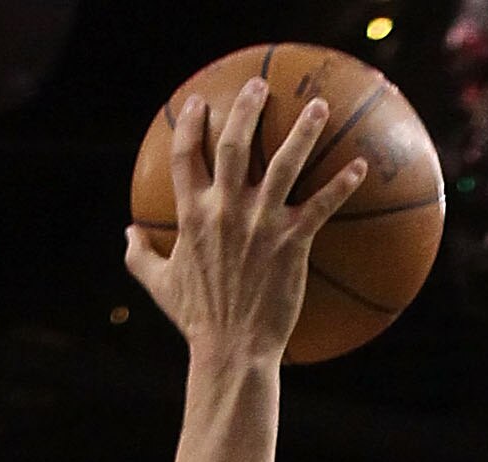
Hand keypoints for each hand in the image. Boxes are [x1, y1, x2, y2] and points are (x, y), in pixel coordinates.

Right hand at [125, 79, 366, 365]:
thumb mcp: (160, 286)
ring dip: (303, 132)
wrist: (232, 351)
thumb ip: (140, 255)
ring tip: (320, 107)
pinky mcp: (291, 244)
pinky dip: (342, 185)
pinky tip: (361, 167)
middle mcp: (225, 211)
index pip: (185, 156)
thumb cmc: (198, 321)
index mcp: (192, 216)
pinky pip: (321, 206)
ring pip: (284, 164)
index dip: (190, 125)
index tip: (198, 104)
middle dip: (246, 108)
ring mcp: (260, 225)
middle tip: (259, 85)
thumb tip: (126, 233)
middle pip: (234, 144)